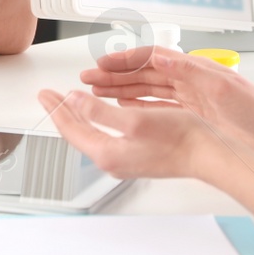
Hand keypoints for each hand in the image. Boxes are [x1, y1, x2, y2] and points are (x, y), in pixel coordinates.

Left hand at [36, 88, 206, 178]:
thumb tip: (74, 102)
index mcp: (107, 152)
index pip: (70, 129)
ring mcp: (125, 160)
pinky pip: (106, 136)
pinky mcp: (137, 156)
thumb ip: (99, 112)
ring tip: (68, 103)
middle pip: (78, 133)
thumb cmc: (179, 139)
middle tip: (49, 97)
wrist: (208, 154)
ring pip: (91, 135)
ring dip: (78, 116)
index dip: (55, 108)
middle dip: (62, 112)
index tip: (44, 94)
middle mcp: (113, 160)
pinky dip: (96, 121)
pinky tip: (100, 113)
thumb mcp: (134, 120)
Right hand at [81, 47, 253, 153]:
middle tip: (88, 78)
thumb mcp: (223, 87)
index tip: (101, 64)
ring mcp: (189, 96)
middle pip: (142, 72)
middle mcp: (187, 79)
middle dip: (113, 73)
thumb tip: (162, 56)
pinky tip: (125, 105)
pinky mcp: (192, 112)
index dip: (123, 60)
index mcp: (192, 69)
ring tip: (97, 90)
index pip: (150, 58)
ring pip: (146, 88)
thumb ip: (191, 71)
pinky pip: (157, 104)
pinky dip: (138, 103)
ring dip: (121, 88)